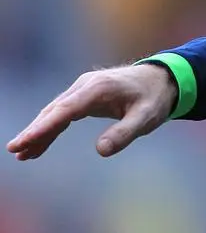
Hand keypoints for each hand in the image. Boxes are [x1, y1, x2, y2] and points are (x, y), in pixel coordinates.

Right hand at [7, 64, 177, 159]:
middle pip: (53, 111)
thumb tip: (100, 151)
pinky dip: (51, 127)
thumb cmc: (155, 99)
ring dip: (39, 131)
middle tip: (15, 151)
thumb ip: (124, 133)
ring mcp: (83, 89)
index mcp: (97, 90)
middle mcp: (85, 86)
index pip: (63, 112)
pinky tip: (40, 144)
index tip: (22, 143)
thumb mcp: (146, 118)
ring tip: (22, 154)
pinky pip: (63, 112)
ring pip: (55, 112)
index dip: (41, 129)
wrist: (163, 79)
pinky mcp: (85, 94)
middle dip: (34, 131)